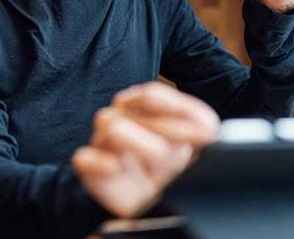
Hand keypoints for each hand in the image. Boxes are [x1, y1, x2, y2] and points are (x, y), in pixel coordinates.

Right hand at [72, 82, 219, 217]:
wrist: (151, 198)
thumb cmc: (171, 162)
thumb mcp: (195, 139)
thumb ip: (202, 125)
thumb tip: (209, 131)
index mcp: (139, 104)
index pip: (150, 95)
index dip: (177, 111)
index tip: (205, 133)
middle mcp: (117, 117)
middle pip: (132, 110)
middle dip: (166, 131)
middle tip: (186, 151)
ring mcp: (101, 142)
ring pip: (112, 128)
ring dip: (141, 145)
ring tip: (160, 160)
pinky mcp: (90, 170)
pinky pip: (85, 158)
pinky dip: (102, 163)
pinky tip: (118, 168)